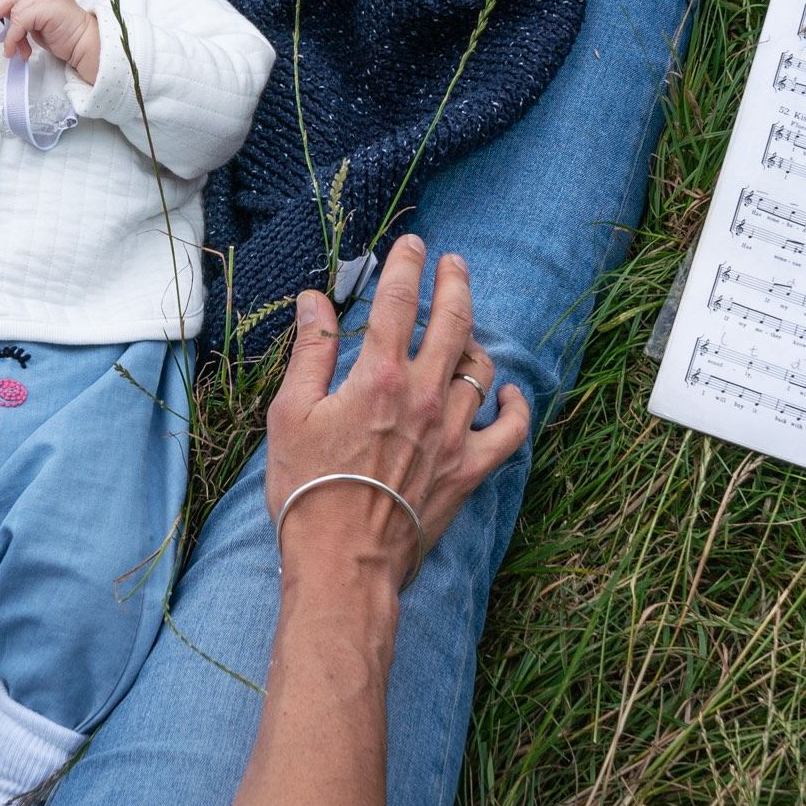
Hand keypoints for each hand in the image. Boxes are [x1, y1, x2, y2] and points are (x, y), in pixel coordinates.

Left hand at [0, 0, 101, 81]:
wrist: (86, 46)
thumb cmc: (66, 39)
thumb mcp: (39, 25)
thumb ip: (23, 19)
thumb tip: (3, 23)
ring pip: (14, 9)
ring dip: (7, 32)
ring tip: (8, 49)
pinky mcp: (47, 7)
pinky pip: (19, 21)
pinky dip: (13, 38)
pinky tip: (15, 50)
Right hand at [264, 236, 531, 587]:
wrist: (342, 562)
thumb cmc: (307, 490)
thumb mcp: (290, 414)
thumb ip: (310, 352)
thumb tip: (314, 301)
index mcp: (378, 376)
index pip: (398, 301)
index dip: (407, 265)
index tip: (413, 244)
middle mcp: (424, 396)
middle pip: (453, 322)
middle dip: (455, 283)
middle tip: (454, 263)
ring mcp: (453, 433)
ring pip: (481, 368)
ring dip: (476, 340)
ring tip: (467, 328)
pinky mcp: (469, 470)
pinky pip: (510, 430)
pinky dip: (514, 406)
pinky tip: (509, 391)